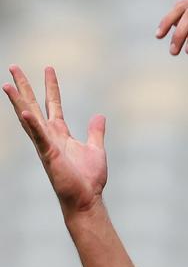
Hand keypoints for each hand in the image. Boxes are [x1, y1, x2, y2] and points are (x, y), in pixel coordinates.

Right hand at [3, 66, 106, 215]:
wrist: (87, 198)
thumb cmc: (88, 178)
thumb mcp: (95, 148)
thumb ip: (95, 132)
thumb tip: (99, 116)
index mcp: (60, 134)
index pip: (53, 104)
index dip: (51, 87)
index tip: (48, 68)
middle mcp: (50, 136)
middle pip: (34, 106)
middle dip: (25, 87)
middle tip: (14, 67)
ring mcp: (47, 145)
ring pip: (30, 118)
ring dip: (19, 102)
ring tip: (7, 84)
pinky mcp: (50, 155)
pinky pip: (40, 137)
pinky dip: (33, 124)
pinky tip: (24, 112)